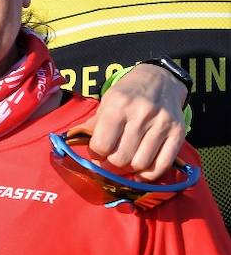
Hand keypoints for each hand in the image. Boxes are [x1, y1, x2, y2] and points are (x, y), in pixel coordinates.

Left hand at [83, 63, 187, 179]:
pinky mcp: (179, 133)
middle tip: (110, 160)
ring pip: (140, 164)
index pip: (101, 145)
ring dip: (129, 170)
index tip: (97, 151)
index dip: (96, 154)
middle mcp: (142, 115)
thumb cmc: (128, 94)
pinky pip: (162, 165)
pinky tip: (140, 172)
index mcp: (118, 106)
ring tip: (125, 162)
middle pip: (121, 158)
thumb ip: (93, 125)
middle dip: (110, 164)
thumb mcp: (106, 102)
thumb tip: (76, 145)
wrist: (160, 80)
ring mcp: (162, 124)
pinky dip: (149, 175)